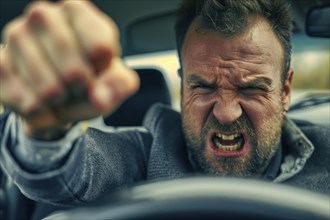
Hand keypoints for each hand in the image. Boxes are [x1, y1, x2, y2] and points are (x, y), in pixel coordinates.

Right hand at [0, 1, 138, 139]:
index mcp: (77, 11)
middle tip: (79, 86)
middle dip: (81, 90)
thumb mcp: (114, 81)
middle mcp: (43, 16)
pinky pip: (25, 101)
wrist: (58, 95)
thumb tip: (100, 98)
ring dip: (61, 101)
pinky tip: (43, 101)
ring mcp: (17, 37)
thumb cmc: (89, 79)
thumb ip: (119, 85)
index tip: (99, 69)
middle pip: (74, 71)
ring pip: (49, 89)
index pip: (100, 47)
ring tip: (62, 92)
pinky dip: (41, 111)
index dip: (103, 71)